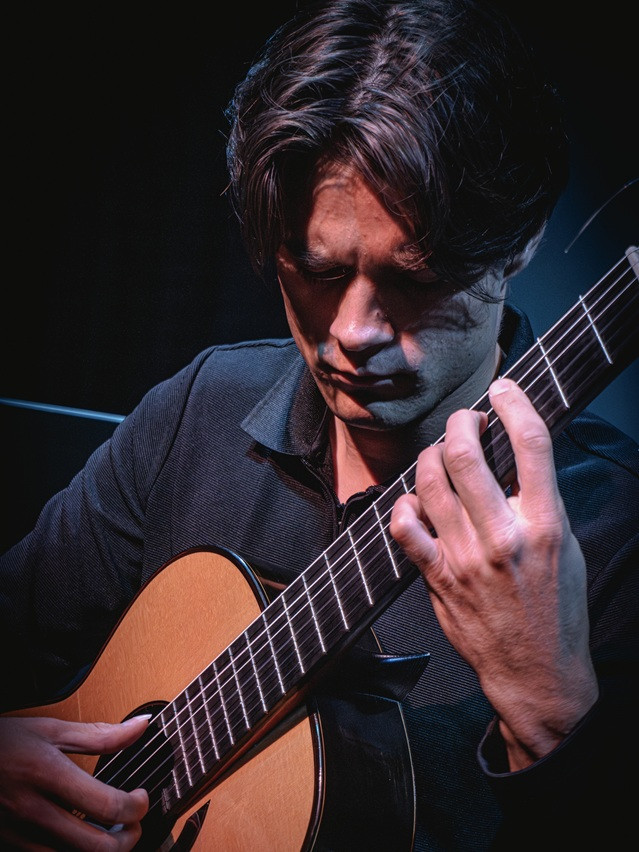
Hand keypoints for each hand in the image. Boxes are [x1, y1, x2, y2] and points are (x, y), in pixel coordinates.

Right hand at [0, 714, 149, 849]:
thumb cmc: (1, 743)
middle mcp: (33, 811)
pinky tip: (80, 837)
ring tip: (111, 831)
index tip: (141, 797)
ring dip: (102, 851)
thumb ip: (100, 735)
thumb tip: (140, 726)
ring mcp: (19, 835)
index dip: (137, 806)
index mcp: (48, 775)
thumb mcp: (50, 730)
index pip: (107, 805)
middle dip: (128, 838)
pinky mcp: (10, 847)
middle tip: (133, 822)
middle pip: (97, 847)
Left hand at [390, 378, 598, 768]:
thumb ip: (540, 500)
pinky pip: (404, 526)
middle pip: (466, 455)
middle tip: (466, 419)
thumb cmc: (556, 608)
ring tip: (442, 453)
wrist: (536, 672)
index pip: (530, 444)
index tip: (504, 389)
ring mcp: (464, 558)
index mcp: (545, 525)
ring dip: (431, 455)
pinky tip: (417, 500)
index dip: (515, 403)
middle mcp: (503, 537)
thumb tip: (515, 453)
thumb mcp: (567, 547)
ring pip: (429, 482)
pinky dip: (405, 504)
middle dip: (461, 422)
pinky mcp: (437, 577)